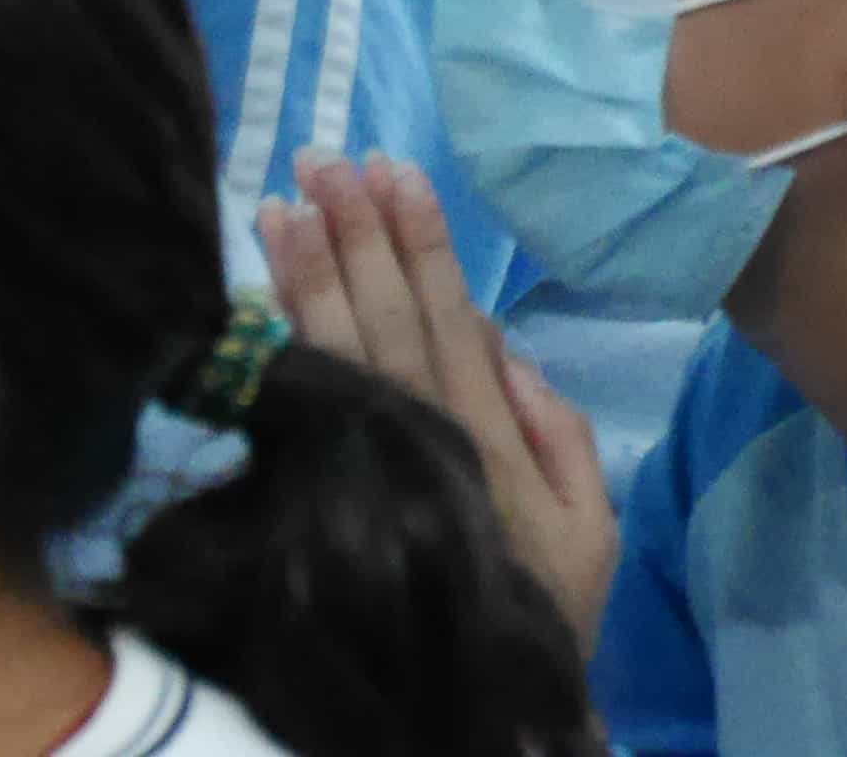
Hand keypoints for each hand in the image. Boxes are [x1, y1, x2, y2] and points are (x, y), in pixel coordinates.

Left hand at [260, 152, 618, 640]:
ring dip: (308, 266)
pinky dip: (279, 333)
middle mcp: (425, 429)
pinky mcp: (331, 479)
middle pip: (384, 313)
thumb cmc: (544, 592)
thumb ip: (554, 422)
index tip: (396, 169)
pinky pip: (300, 393)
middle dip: (356, 230)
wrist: (490, 690)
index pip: (448, 314)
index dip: (421, 239)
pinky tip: (257, 284)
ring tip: (283, 200)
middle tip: (326, 156)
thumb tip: (496, 335)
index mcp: (489, 431)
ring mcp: (374, 452)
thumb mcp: (589, 515)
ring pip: (336, 342)